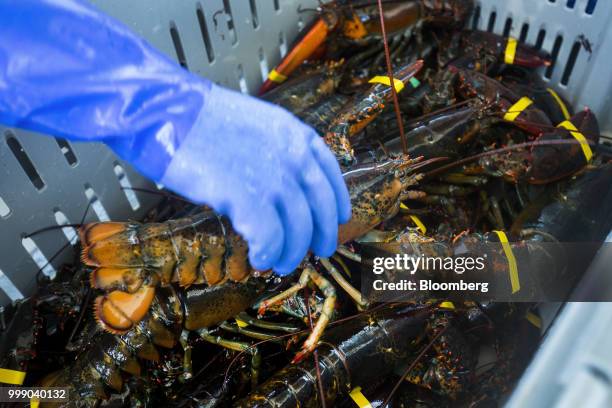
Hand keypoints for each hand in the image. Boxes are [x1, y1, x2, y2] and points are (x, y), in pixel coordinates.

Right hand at [160, 85, 350, 274]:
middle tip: (319, 252)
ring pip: (297, 230)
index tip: (339, 218)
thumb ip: (277, 151)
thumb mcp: (255, 123)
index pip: (330, 175)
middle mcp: (293, 157)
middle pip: (320, 209)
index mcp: (295, 135)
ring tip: (279, 263)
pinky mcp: (247, 197)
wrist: (166, 111)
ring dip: (291, 253)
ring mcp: (273, 178)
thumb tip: (283, 187)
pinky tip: (260, 259)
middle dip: (322, 236)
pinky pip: (270, 238)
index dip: (338, 202)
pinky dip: (267, 253)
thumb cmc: (200, 118)